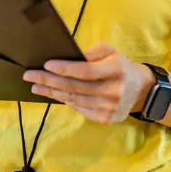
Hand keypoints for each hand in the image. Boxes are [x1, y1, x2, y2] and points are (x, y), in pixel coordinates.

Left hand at [23, 44, 155, 124]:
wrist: (141, 90)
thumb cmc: (120, 66)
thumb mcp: (110, 52)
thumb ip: (91, 53)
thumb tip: (67, 58)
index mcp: (116, 70)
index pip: (86, 71)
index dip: (65, 69)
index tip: (46, 64)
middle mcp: (113, 91)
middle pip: (75, 87)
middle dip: (49, 80)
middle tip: (29, 76)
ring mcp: (110, 108)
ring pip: (74, 99)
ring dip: (52, 92)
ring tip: (35, 86)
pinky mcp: (106, 119)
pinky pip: (80, 109)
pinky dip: (65, 101)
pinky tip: (52, 94)